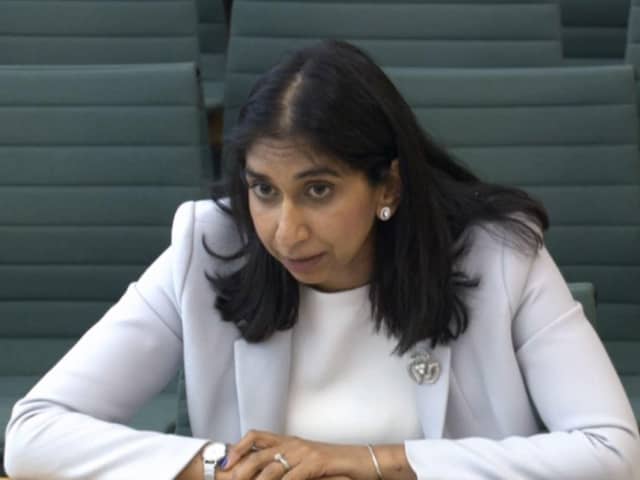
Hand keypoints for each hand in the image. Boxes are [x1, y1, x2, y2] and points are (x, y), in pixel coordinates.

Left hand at [218, 430, 373, 479]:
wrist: (362, 460)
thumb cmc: (334, 465)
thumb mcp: (306, 462)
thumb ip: (286, 466)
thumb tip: (264, 473)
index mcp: (288, 441)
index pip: (256, 437)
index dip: (238, 448)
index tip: (225, 463)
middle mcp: (293, 444)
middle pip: (258, 454)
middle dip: (240, 470)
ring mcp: (305, 452)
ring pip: (272, 467)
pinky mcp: (317, 462)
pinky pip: (293, 476)